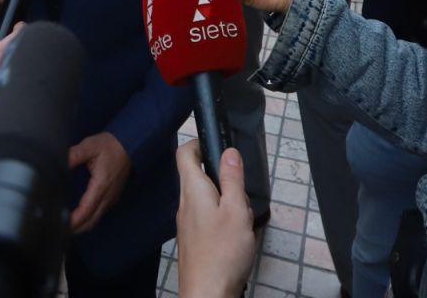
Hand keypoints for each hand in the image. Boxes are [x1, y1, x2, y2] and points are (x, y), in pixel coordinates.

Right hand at [0, 33, 14, 138]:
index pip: (15, 40)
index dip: (20, 31)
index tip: (20, 28)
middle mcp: (1, 75)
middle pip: (18, 59)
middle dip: (16, 52)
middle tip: (7, 51)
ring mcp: (2, 93)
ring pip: (14, 76)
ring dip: (9, 70)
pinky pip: (6, 92)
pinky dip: (4, 86)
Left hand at [66, 131, 131, 232]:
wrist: (130, 145)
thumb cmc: (110, 145)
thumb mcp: (90, 146)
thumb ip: (73, 155)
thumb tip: (58, 163)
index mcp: (101, 186)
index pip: (86, 210)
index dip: (74, 221)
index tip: (61, 224)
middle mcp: (107, 197)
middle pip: (91, 221)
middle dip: (75, 229)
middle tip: (57, 228)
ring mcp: (111, 199)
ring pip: (95, 220)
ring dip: (81, 226)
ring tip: (64, 224)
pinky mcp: (111, 198)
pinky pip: (98, 214)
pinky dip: (87, 219)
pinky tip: (76, 216)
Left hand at [175, 142, 256, 297]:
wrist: (207, 294)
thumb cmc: (223, 250)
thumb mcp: (236, 210)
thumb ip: (233, 179)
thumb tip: (228, 151)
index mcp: (192, 189)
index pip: (184, 153)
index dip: (200, 143)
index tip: (220, 147)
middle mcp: (185, 203)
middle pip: (199, 176)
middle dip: (224, 179)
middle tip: (241, 196)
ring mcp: (187, 223)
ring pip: (207, 199)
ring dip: (227, 202)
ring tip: (241, 221)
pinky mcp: (194, 239)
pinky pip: (208, 218)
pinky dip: (224, 220)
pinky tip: (237, 237)